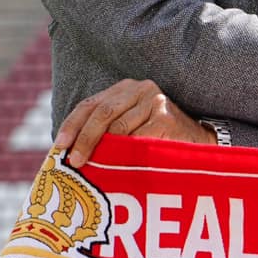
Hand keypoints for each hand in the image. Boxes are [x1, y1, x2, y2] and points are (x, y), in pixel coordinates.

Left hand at [54, 79, 215, 168]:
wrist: (198, 139)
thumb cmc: (155, 136)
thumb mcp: (128, 125)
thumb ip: (104, 129)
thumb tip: (67, 151)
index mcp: (124, 89)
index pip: (90, 104)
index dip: (72, 125)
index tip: (59, 146)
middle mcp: (140, 89)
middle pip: (102, 113)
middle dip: (84, 138)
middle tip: (75, 162)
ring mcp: (156, 102)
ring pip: (119, 128)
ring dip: (103, 151)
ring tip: (93, 168)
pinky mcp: (167, 118)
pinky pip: (139, 140)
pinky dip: (126, 154)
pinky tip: (119, 167)